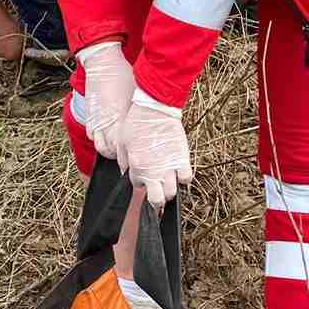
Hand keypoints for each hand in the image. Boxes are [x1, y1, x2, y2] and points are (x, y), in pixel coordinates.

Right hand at [77, 40, 134, 158]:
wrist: (103, 64)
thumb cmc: (124, 78)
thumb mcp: (136, 99)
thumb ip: (137, 119)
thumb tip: (145, 132)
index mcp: (121, 121)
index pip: (123, 150)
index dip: (128, 158)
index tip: (134, 160)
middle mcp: (106, 124)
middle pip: (110, 151)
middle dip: (118, 157)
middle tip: (127, 157)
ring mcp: (95, 121)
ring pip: (100, 146)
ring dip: (108, 149)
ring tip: (116, 148)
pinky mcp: (88, 117)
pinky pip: (92, 135)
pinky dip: (99, 139)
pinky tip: (106, 135)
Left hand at [114, 85, 192, 208]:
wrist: (154, 108)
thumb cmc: (136, 121)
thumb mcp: (122, 141)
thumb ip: (123, 160)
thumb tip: (125, 172)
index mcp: (137, 166)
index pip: (137, 185)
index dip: (139, 181)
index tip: (141, 175)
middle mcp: (153, 170)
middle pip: (157, 199)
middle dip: (156, 200)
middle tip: (157, 192)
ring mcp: (169, 165)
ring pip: (171, 192)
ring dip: (169, 191)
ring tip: (167, 183)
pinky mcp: (182, 157)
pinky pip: (186, 177)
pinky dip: (183, 178)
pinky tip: (179, 172)